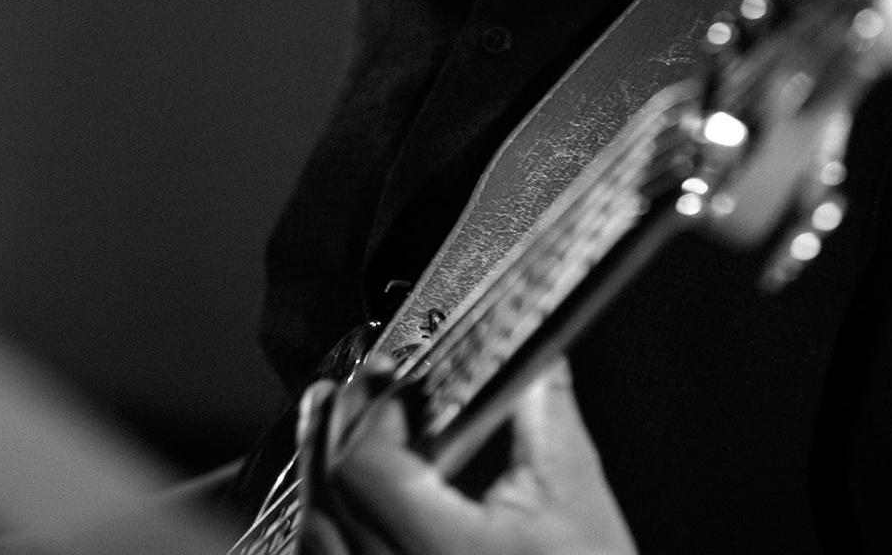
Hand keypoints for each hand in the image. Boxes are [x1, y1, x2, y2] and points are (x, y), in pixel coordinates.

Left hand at [297, 359, 637, 554]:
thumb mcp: (576, 501)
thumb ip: (545, 418)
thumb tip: (534, 356)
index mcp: (439, 552)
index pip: (363, 466)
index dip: (371, 409)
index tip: (394, 376)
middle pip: (327, 496)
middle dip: (336, 427)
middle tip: (357, 384)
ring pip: (315, 539)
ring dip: (319, 476)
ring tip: (331, 426)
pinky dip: (326, 527)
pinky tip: (340, 501)